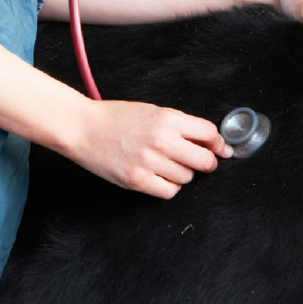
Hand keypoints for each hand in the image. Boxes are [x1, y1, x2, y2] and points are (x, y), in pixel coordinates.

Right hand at [64, 99, 230, 198]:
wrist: (82, 128)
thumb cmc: (115, 118)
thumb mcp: (152, 111)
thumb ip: (179, 125)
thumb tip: (208, 141)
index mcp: (167, 119)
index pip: (209, 133)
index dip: (218, 143)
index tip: (220, 149)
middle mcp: (161, 140)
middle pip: (204, 161)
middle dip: (206, 163)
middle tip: (200, 162)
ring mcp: (149, 162)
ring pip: (186, 178)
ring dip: (182, 174)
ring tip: (166, 165)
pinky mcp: (137, 180)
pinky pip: (168, 191)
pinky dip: (168, 187)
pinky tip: (158, 177)